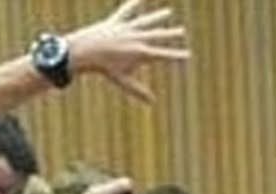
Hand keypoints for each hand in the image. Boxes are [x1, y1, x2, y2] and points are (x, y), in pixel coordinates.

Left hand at [67, 1, 189, 103]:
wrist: (87, 51)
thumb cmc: (105, 69)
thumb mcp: (124, 82)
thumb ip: (139, 91)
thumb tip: (152, 102)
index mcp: (141, 53)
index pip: (164, 55)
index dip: (177, 56)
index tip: (188, 55)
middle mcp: (137, 38)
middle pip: (158, 35)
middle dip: (171, 34)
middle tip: (182, 32)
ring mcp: (127, 28)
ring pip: (146, 21)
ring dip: (158, 17)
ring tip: (168, 13)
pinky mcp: (116, 22)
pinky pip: (126, 12)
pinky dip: (133, 5)